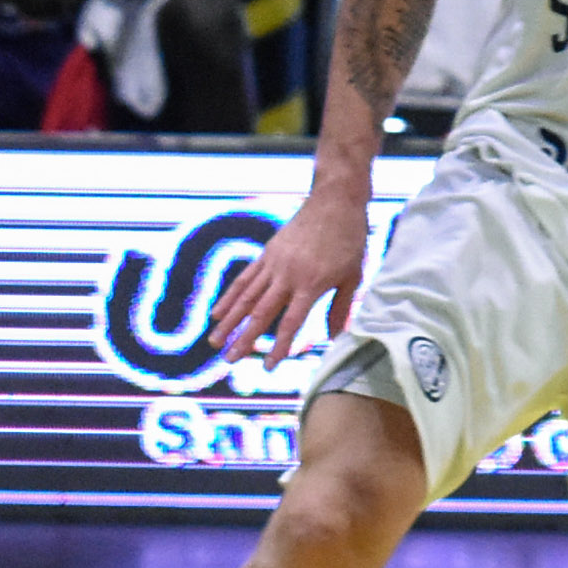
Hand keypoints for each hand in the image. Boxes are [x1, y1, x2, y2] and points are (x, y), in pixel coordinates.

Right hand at [209, 186, 371, 365]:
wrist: (336, 200)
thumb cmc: (350, 238)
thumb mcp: (353, 273)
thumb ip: (341, 306)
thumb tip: (334, 336)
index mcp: (312, 283)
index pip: (291, 322)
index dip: (279, 346)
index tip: (268, 367)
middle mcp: (288, 276)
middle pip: (261, 313)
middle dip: (244, 339)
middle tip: (229, 361)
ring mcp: (274, 263)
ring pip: (246, 297)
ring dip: (229, 322)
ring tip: (214, 343)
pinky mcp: (267, 253)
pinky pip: (245, 279)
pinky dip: (230, 297)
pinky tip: (218, 313)